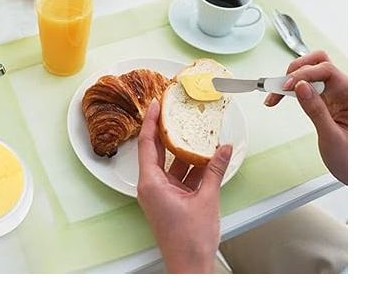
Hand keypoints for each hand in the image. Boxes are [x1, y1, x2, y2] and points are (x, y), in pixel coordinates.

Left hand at [137, 99, 232, 272]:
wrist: (190, 267)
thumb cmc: (189, 241)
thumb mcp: (206, 199)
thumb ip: (215, 170)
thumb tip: (223, 150)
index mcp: (151, 184)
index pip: (148, 144)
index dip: (151, 122)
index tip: (155, 105)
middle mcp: (151, 186)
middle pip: (157, 150)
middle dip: (165, 130)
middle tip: (172, 110)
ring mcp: (160, 193)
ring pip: (170, 163)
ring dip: (182, 149)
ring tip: (193, 130)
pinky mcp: (170, 199)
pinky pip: (178, 175)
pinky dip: (190, 166)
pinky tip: (204, 156)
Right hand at [264, 51, 347, 183]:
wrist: (358, 173)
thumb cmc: (352, 159)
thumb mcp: (332, 137)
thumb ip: (316, 110)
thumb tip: (301, 87)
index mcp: (352, 95)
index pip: (326, 70)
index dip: (304, 74)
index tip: (287, 86)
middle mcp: (344, 90)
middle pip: (319, 62)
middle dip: (296, 70)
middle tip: (281, 86)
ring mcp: (334, 94)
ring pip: (310, 70)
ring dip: (291, 77)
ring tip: (276, 92)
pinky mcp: (325, 99)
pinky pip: (305, 84)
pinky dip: (290, 87)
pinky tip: (280, 96)